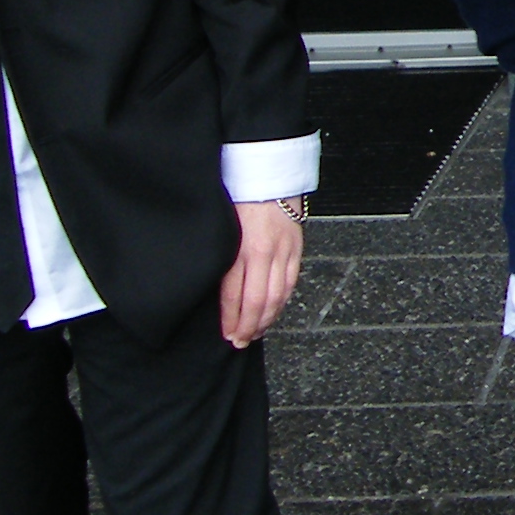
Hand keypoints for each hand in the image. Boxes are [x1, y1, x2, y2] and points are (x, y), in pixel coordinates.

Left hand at [220, 194, 306, 346]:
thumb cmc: (238, 197)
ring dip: (267, 319)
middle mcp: (264, 252)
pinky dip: (283, 302)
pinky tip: (274, 312)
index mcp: (241, 248)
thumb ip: (222, 258)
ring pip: (278, 296)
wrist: (268, 173)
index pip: (235, 295)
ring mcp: (284, 251)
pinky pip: (291, 283)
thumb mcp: (222, 229)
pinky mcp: (296, 248)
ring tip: (256, 333)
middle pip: (258, 301)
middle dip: (248, 326)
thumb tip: (218, 292)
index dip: (231, 320)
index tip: (227, 335)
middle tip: (240, 342)